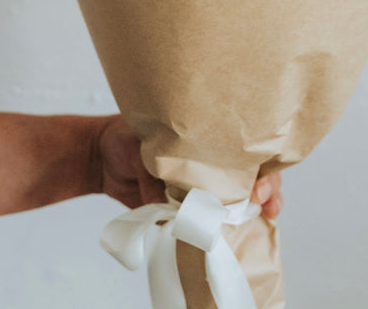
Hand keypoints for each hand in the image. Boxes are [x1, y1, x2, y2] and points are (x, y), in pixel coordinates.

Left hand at [92, 115, 282, 218]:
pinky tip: (236, 234)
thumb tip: (166, 206)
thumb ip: (157, 176)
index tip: (259, 179)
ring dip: (254, 209)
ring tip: (265, 216)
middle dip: (266, 187)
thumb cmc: (123, 137)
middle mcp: (211, 159)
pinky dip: (224, 228)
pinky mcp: (187, 208)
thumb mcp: (141, 147)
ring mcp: (202, 185)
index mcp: (205, 133)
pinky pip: (211, 220)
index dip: (260, 161)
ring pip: (239, 198)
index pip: (244, 145)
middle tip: (263, 200)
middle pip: (252, 172)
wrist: (100, 157)